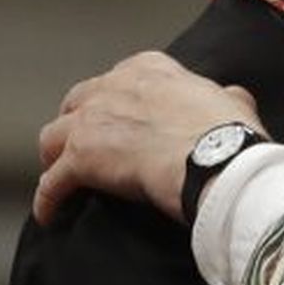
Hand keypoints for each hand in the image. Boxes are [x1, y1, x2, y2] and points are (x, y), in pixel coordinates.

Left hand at [34, 51, 265, 225]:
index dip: (115, 101)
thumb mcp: (234, 102)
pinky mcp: (81, 158)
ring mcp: (92, 121)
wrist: (217, 159)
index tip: (121, 118)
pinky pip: (52, 183)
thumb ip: (225, 96)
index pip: (119, 79)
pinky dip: (49, 200)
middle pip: (77, 103)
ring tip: (61, 177)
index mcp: (150, 69)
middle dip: (77, 124)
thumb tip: (233, 98)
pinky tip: (51, 215)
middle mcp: (114, 86)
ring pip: (53, 138)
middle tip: (85, 146)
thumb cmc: (230, 133)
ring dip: (55, 158)